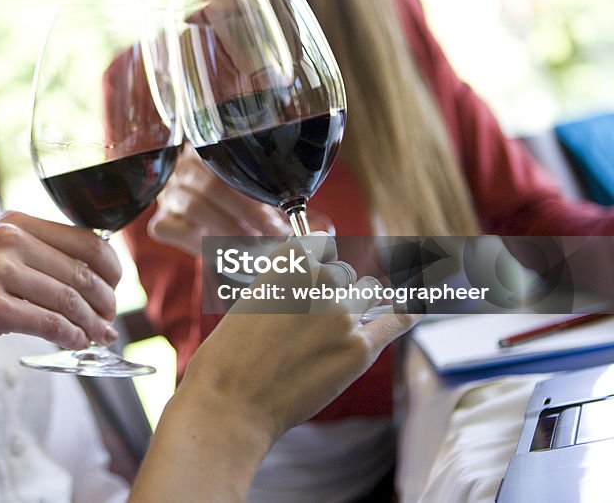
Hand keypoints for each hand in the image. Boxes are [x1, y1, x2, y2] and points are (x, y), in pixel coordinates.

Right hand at [0, 211, 121, 353]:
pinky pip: (47, 323)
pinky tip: (75, 343)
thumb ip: (37, 249)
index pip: (85, 239)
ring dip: (91, 323)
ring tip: (99, 337)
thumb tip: (94, 274)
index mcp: (15, 222)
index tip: (115, 286)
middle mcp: (8, 241)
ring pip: (68, 300)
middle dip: (105, 301)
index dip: (111, 267)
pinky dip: (69, 335)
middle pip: (81, 273)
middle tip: (110, 320)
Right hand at [133, 237, 416, 501]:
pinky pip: (395, 321)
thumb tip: (310, 279)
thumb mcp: (249, 301)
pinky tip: (415, 307)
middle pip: (342, 272)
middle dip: (330, 288)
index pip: (320, 242)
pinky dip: (407, 312)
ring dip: (356, 301)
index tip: (318, 263)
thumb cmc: (230, 354)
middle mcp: (320, 280)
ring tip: (336, 323)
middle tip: (308, 316)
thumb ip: (283, 283)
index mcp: (289, 262)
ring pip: (367, 291)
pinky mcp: (360, 349)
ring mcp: (344, 314)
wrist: (233, 401)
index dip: (318, 256)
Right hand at [148, 148, 289, 255]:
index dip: (254, 191)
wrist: (215, 230)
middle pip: (211, 184)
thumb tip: (312, 225)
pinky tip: (226, 253)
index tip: (281, 217)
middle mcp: (181, 167)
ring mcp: (167, 195)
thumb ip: (275, 201)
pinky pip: (180, 232)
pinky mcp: (160, 223)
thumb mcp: (257, 196)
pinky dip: (205, 245)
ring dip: (229, 230)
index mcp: (207, 150)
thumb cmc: (240, 207)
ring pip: (195, 207)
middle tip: (273, 234)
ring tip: (254, 246)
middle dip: (248, 213)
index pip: (227, 162)